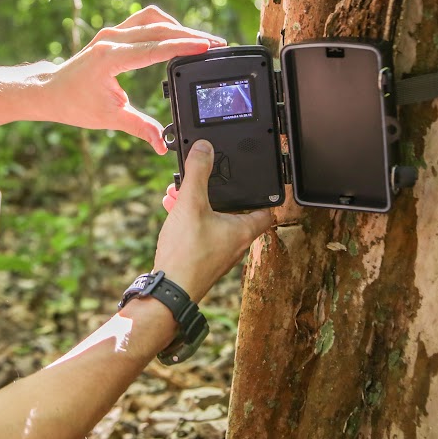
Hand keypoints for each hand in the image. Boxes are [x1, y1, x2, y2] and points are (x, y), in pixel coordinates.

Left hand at [41, 6, 225, 152]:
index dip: (183, 46)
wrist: (48, 91)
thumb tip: (162, 144)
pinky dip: (164, 26)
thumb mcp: (110, 119)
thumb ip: (140, 129)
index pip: (154, 48)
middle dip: (189, 34)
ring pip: (152, 18)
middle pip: (159, 28)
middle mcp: (112, 39)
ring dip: (178, 26)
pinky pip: (143, 21)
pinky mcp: (113, 33)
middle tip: (216, 44)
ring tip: (201, 40)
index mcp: (111, 57)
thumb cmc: (73, 103)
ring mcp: (112, 33)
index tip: (206, 46)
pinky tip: (177, 36)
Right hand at [153, 140, 272, 301]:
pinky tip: (172, 209)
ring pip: (214, 219)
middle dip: (217, 192)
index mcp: (243, 230)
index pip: (268, 208)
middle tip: (205, 179)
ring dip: (198, 203)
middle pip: (236, 210)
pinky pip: (200, 230)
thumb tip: (205, 148)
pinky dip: (189, 217)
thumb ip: (198, 172)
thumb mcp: (192, 204)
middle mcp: (235, 243)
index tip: (261, 179)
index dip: (265, 191)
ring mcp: (219, 253)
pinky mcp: (202, 259)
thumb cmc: (187, 253)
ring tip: (179, 192)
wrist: (169, 290)